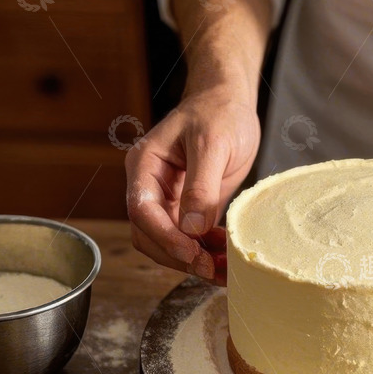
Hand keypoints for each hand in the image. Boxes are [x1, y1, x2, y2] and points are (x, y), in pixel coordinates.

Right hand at [126, 90, 259, 282]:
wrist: (230, 103)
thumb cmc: (218, 112)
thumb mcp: (212, 144)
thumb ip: (201, 186)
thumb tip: (192, 228)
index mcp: (145, 165)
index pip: (142, 210)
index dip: (164, 237)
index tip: (191, 253)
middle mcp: (150, 186)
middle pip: (149, 235)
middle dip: (177, 256)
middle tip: (211, 269)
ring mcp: (168, 200)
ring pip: (167, 243)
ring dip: (192, 261)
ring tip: (224, 270)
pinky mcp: (188, 209)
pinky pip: (189, 239)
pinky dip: (205, 252)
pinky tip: (226, 258)